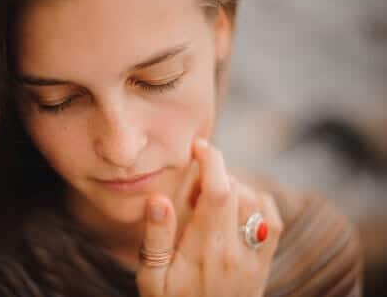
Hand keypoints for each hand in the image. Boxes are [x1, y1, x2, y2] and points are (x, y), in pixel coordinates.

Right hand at [136, 138, 283, 296]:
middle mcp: (237, 249)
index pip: (218, 192)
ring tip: (210, 197)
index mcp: (207, 250)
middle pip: (237, 190)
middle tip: (193, 185)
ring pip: (255, 199)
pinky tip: (235, 205)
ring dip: (233, 186)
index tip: (199, 146)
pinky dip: (255, 199)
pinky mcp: (265, 260)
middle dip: (216, 172)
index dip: (211, 161)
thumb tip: (158, 199)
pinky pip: (272, 216)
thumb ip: (155, 238)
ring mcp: (256, 255)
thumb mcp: (152, 278)